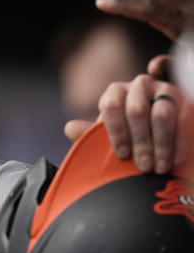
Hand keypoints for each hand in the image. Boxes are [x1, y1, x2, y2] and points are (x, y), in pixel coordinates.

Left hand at [65, 72, 189, 173]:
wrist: (158, 133)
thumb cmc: (129, 134)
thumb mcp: (110, 134)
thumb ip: (90, 134)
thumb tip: (70, 128)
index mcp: (116, 91)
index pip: (111, 105)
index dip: (116, 131)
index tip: (121, 154)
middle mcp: (140, 85)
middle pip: (137, 110)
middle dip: (140, 141)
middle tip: (143, 166)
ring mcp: (165, 90)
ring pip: (162, 115)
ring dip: (161, 144)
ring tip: (160, 167)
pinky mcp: (186, 100)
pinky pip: (185, 119)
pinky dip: (180, 142)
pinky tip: (175, 160)